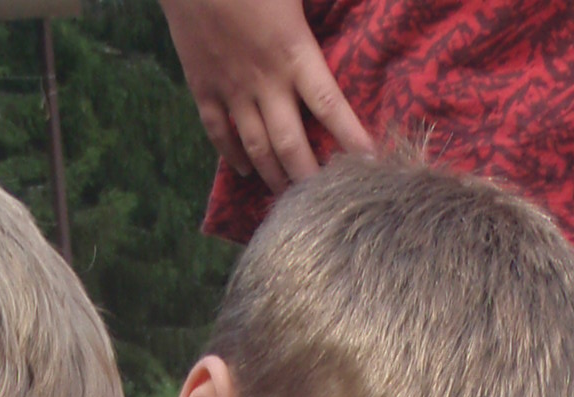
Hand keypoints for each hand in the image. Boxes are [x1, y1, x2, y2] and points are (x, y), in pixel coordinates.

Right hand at [158, 0, 372, 189]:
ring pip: (257, 147)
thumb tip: (359, 5)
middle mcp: (264, 81)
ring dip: (274, 175)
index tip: (369, 165)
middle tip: (325, 201)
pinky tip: (245, 171)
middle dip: (309, 178)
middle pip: (292, 145)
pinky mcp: (203, 86)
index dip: (351, 139)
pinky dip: (232, 155)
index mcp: (293, 53)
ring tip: (289, 197)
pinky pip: (218, 132)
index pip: (329, 106)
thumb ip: (322, 9)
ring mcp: (231, 88)